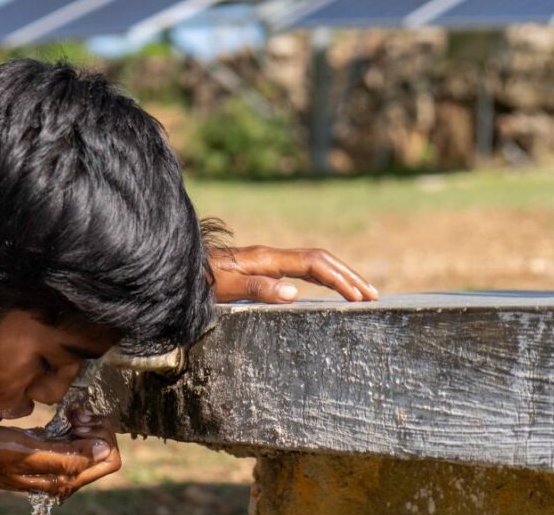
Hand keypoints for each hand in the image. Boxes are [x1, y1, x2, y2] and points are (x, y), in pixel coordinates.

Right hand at [0, 411, 120, 512]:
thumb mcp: (29, 452)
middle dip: (96, 427)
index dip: (102, 435)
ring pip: (89, 441)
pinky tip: (62, 413)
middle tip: (74, 414)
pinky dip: (73, 423)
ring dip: (84, 423)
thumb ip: (68, 456)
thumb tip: (105, 449)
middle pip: (103, 449)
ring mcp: (53, 462)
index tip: (80, 421)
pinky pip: (72, 437)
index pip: (110, 458)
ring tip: (68, 412)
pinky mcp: (43, 449)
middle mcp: (63, 474)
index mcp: (65, 478)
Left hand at [210, 246, 378, 302]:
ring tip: (360, 292)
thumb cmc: (200, 281)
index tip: (359, 296)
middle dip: (348, 276)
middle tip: (373, 296)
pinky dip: (321, 277)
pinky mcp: (262, 267)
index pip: (314, 264)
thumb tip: (294, 293)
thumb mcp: (226, 289)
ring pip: (313, 262)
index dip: (340, 279)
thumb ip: (258, 289)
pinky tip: (328, 287)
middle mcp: (271, 257)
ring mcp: (267, 261)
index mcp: (267, 260)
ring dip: (338, 275)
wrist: (180, 270)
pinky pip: (301, 268)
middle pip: (320, 260)